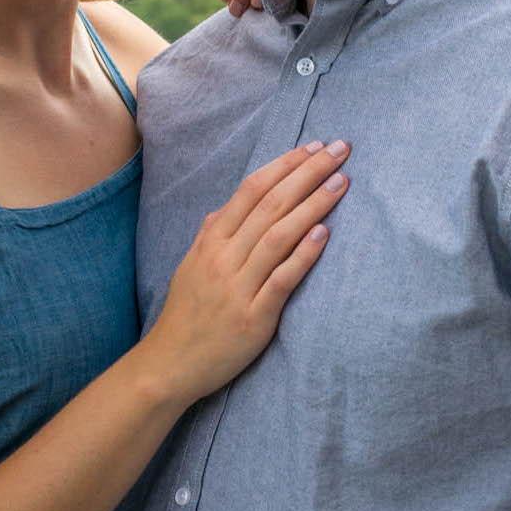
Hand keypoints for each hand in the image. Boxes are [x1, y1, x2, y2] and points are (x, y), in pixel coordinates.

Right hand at [141, 141, 348, 400]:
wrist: (169, 365)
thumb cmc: (186, 315)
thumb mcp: (191, 267)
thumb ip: (210, 236)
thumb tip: (224, 209)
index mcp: (211, 241)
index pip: (251, 190)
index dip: (284, 165)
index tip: (313, 146)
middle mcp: (224, 257)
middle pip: (271, 204)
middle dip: (307, 173)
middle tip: (339, 150)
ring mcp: (238, 286)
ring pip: (279, 235)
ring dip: (313, 204)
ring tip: (341, 182)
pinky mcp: (253, 317)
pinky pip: (282, 279)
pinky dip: (303, 254)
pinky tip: (325, 233)